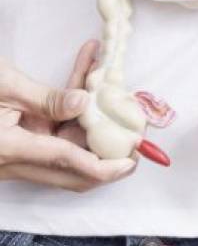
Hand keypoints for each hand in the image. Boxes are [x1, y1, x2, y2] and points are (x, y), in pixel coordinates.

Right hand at [0, 40, 136, 191]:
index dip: (105, 164)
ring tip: (112, 91)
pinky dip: (70, 113)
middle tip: (136, 140)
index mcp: (9, 149)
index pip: (68, 162)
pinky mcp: (15, 147)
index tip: (132, 160)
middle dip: (108, 158)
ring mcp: (14, 158)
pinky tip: (85, 75)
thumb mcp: (2, 84)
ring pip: (66, 152)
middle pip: (73, 171)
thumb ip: (45, 97)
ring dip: (92, 127)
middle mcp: (13, 162)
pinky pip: (51, 137)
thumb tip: (84, 103)